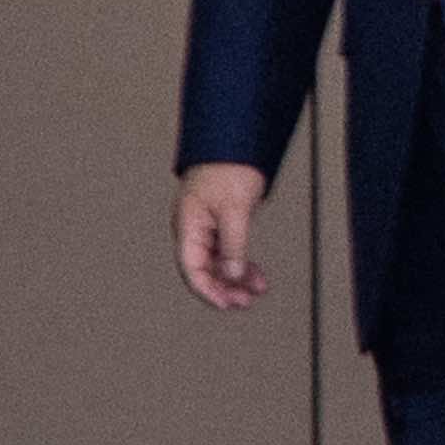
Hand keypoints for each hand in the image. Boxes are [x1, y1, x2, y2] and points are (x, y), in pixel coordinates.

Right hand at [174, 164, 269, 312]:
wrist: (234, 139)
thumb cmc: (227, 166)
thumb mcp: (234, 209)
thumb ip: (233, 245)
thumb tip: (231, 275)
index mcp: (188, 225)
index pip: (192, 269)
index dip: (208, 291)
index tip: (226, 304)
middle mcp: (193, 229)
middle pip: (204, 270)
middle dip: (225, 288)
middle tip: (245, 301)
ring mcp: (205, 227)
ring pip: (217, 263)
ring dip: (236, 278)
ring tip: (256, 290)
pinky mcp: (219, 223)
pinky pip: (226, 251)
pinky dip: (241, 263)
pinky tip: (254, 274)